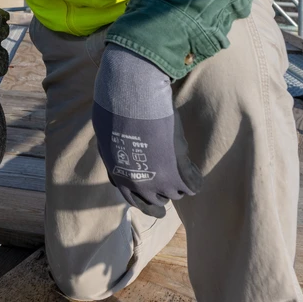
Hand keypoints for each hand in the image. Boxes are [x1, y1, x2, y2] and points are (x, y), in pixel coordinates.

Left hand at [91, 44, 202, 215]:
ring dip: (180, 186)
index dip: (145, 201)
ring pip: (176, 194)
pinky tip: (195, 174)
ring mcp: (159, 180)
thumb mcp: (107, 138)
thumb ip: (114, 153)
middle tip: (172, 188)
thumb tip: (116, 155)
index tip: (155, 202)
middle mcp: (138, 184)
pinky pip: (193, 185)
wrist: (131, 98)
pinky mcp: (178, 171)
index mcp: (119, 176)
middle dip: (163, 194)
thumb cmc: (116, 110)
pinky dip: (195, 180)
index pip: (133, 200)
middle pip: (155, 202)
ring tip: (185, 175)